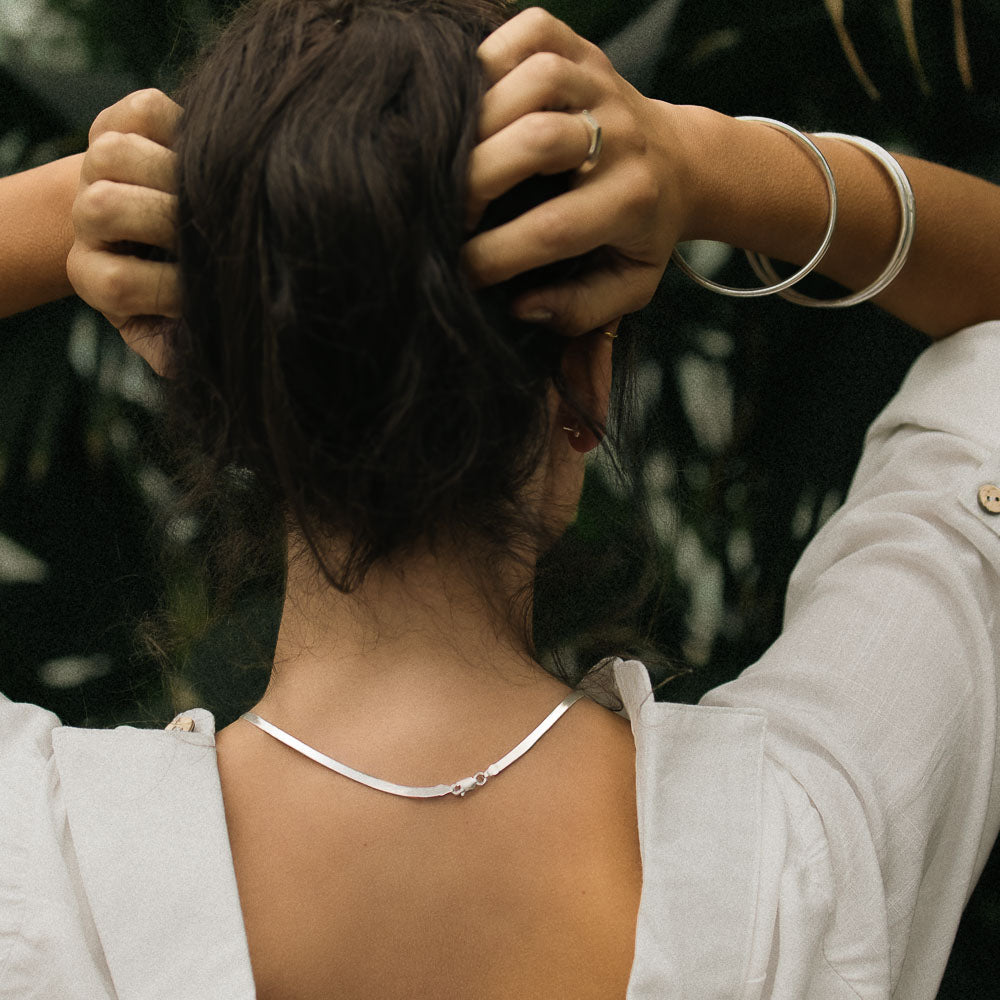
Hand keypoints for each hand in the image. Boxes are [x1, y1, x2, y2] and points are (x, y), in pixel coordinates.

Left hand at [66, 88, 181, 375]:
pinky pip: (147, 111)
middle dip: (169, 221)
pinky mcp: (123, 120)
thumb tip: (180, 360)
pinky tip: (196, 156)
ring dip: (166, 171)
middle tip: (207, 231)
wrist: (169, 233)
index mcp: (96, 277)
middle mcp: (89, 220)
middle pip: (104, 208)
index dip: (165, 288)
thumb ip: (176, 348)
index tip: (201, 292)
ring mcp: (99, 168)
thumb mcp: (179, 330)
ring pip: (113, 154)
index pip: (115, 282)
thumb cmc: (189, 292)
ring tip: (199, 193)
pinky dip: (178, 127)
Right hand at [463, 7, 691, 335]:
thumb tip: (521, 306)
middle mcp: (622, 135)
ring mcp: (604, 83)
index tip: (460, 273)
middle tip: (447, 212)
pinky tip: (474, 95)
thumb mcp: (628, 285)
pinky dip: (494, 53)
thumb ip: (580, 309)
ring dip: (481, 116)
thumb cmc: (639, 233)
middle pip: (539, 142)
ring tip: (452, 155)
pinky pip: (532, 31)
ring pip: (535, 77)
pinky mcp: (586, 48)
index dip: (493, 257)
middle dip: (475, 182)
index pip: (551, 230)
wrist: (680, 163)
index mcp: (632, 200)